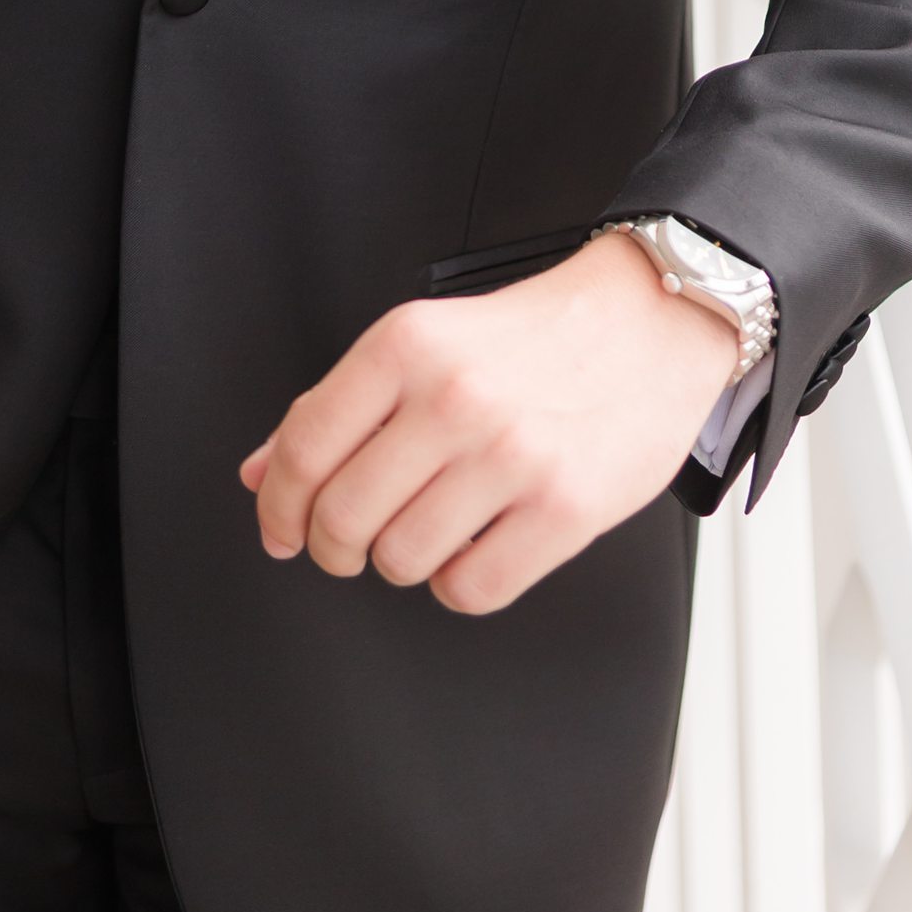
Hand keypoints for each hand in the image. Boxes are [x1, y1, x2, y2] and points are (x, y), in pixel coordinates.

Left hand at [239, 232, 737, 615]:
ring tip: (429, 527)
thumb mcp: (427, 340)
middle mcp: (453, 397)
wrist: (650, 320)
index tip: (280, 528)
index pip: (303, 448)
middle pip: (341, 517)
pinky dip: (459, 582)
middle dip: (332, 546)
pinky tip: (475, 545)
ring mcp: (511, 456)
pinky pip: (470, 591)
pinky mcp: (564, 510)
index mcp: (407, 345)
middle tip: (347, 542)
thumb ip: (340, 405)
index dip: (277, 505)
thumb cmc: (535, 335)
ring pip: (400, 561)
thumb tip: (261, 472)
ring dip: (401, 560)